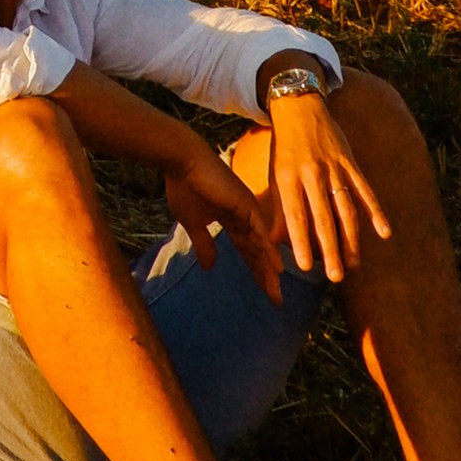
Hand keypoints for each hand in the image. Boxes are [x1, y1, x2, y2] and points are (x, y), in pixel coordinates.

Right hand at [158, 127, 285, 302]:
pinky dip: (268, 251)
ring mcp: (247, 210)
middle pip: (257, 252)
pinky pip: (259, 232)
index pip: (246, 250)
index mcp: (231, 219)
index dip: (255, 270)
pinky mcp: (246, 205)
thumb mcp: (192, 223)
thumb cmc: (184, 187)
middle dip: (265, 276)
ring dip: (269, 269)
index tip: (264, 291)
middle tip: (276, 298)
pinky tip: (277, 268)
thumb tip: (209, 268)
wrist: (182, 162)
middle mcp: (243, 216)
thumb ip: (203, 244)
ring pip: (261, 245)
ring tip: (277, 291)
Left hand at [265, 94, 389, 285]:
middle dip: (330, 249)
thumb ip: (277, 207)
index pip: (295, 214)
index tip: (304, 266)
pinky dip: (376, 211)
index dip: (300, 240)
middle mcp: (312, 173)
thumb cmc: (284, 147)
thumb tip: (271, 241)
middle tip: (335, 277)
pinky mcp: (350, 162)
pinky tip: (384, 233)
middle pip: (323, 217)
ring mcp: (334, 167)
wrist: (299, 107)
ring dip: (352, 238)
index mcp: (288, 177)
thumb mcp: (274, 174)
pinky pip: (365, 189)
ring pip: (345, 208)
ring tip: (354, 265)